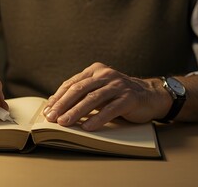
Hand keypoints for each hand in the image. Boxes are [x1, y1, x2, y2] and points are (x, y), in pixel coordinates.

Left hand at [43, 62, 170, 130]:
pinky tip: (87, 127)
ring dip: (76, 112)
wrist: (149, 96)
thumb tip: (55, 106)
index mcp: (95, 71)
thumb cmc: (118, 95)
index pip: (71, 83)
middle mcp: (106, 75)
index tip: (47, 110)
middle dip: (63, 104)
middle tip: (52, 117)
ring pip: (92, 99)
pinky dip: (97, 118)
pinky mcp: (129, 97)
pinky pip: (110, 109)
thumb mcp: (98, 90)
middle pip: (79, 89)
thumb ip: (81, 94)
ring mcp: (118, 85)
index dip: (58, 97)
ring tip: (65, 122)